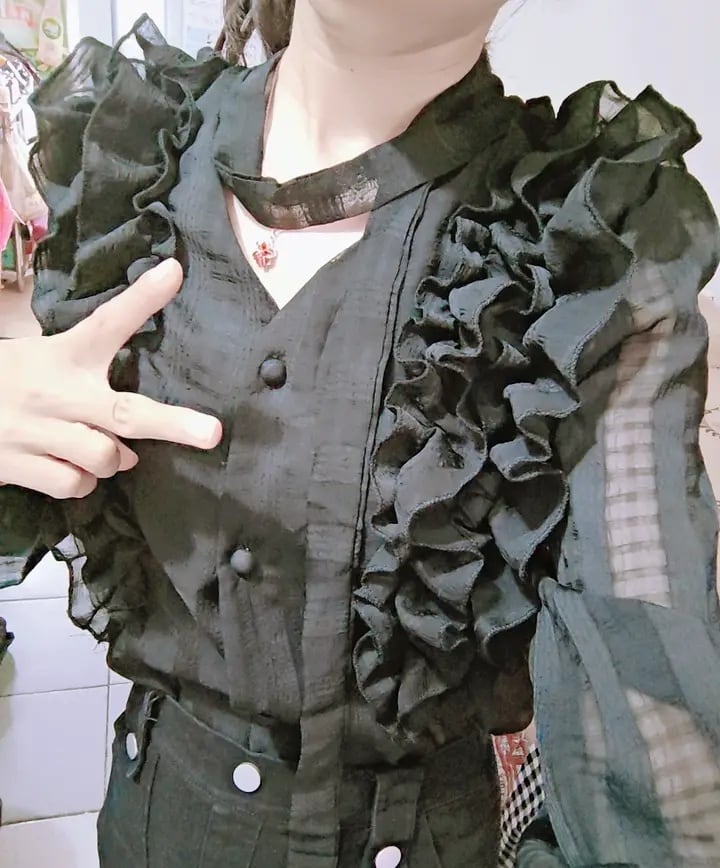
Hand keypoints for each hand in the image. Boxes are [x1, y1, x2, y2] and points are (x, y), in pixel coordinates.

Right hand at [0, 259, 221, 498]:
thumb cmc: (12, 380)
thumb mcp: (50, 355)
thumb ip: (94, 368)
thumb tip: (136, 424)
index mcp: (64, 355)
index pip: (107, 322)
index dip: (142, 298)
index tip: (173, 272)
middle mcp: (54, 391)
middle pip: (123, 412)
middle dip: (171, 424)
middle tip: (209, 433)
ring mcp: (34, 429)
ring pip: (103, 457)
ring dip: (112, 459)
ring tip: (96, 445)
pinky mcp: (15, 463)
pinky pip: (74, 484)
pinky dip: (82, 481)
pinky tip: (69, 465)